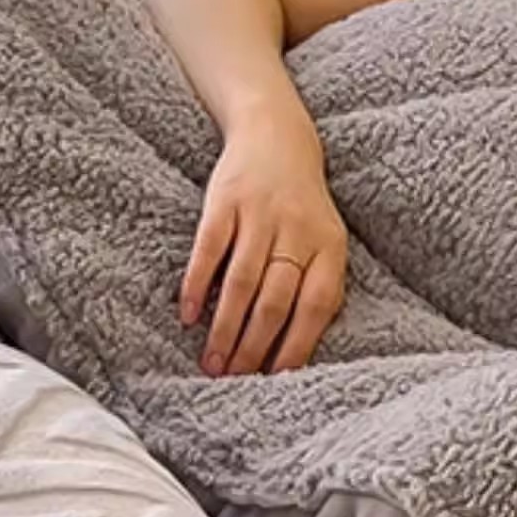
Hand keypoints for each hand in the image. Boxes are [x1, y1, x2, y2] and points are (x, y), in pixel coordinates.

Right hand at [180, 116, 348, 375]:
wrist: (277, 135)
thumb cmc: (302, 207)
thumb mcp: (325, 242)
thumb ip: (318, 288)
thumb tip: (295, 353)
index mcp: (328, 247)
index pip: (315, 307)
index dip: (296, 346)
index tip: (276, 381)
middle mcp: (295, 230)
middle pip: (274, 301)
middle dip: (253, 347)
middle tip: (234, 380)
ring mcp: (259, 214)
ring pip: (241, 282)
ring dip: (224, 328)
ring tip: (212, 362)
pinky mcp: (224, 201)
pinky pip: (209, 249)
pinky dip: (196, 284)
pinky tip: (188, 315)